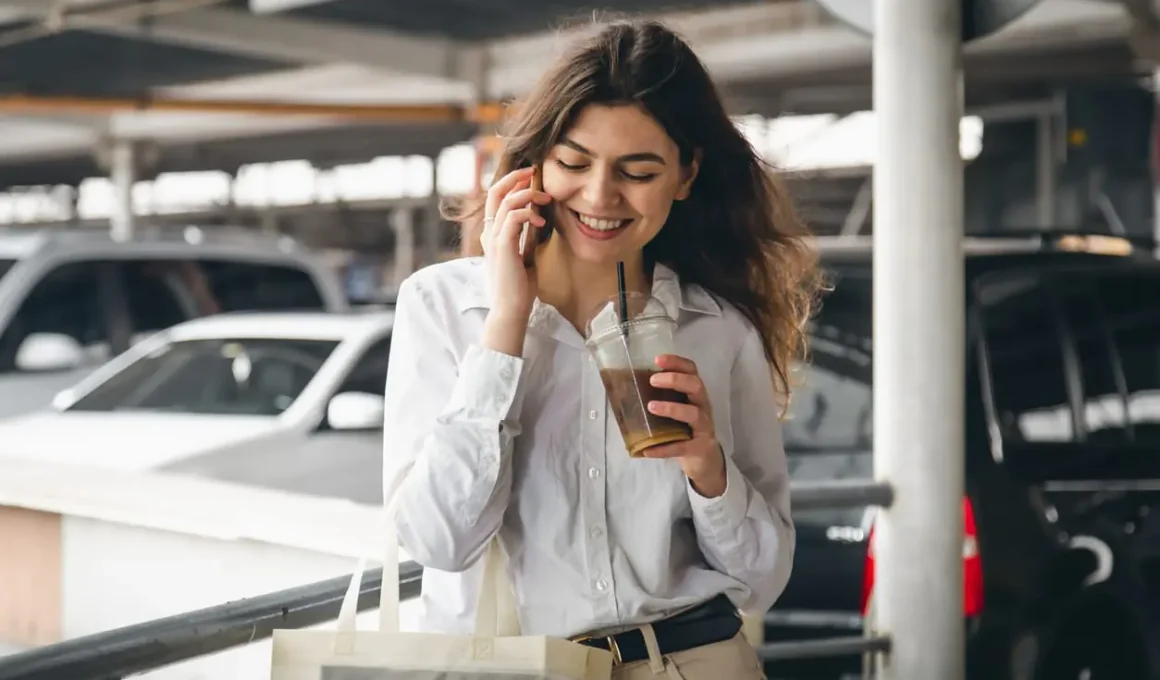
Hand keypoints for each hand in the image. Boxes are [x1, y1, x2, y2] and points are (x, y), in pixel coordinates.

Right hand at [480, 166, 551, 321]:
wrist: (511, 309)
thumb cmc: (519, 288)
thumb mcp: (525, 257)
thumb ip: (526, 239)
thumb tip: (538, 223)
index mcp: (492, 235)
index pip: (496, 200)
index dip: (510, 183)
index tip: (530, 177)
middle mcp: (489, 233)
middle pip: (495, 192)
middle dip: (514, 177)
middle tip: (533, 171)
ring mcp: (493, 239)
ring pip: (506, 201)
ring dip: (528, 194)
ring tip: (545, 199)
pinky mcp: (502, 246)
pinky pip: (513, 217)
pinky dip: (529, 213)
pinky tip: (541, 221)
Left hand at [644, 354, 727, 497]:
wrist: (704, 459)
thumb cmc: (685, 429)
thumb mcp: (676, 410)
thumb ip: (659, 399)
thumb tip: (623, 390)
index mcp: (694, 394)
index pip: (691, 371)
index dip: (677, 362)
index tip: (657, 359)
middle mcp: (702, 406)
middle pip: (695, 385)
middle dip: (675, 380)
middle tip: (653, 380)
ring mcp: (704, 427)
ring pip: (693, 413)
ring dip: (671, 408)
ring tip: (651, 407)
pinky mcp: (699, 448)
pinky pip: (681, 447)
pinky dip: (664, 448)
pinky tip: (647, 450)